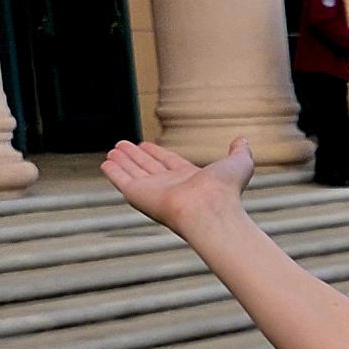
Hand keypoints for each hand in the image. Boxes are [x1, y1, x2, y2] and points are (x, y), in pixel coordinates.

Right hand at [103, 132, 253, 235]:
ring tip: (113, 150)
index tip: (145, 146)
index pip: (168, 163)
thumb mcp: (238, 163)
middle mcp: (170, 186)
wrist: (209, 208)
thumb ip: (240, 151)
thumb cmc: (225, 190)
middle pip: (148, 167)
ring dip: (123, 161)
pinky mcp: (138, 195)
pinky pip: (122, 181)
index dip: (156, 154)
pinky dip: (113, 172)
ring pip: (134, 172)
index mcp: (190, 178)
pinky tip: (106, 163)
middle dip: (135, 156)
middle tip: (123, 145)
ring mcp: (154, 191)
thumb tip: (243, 141)